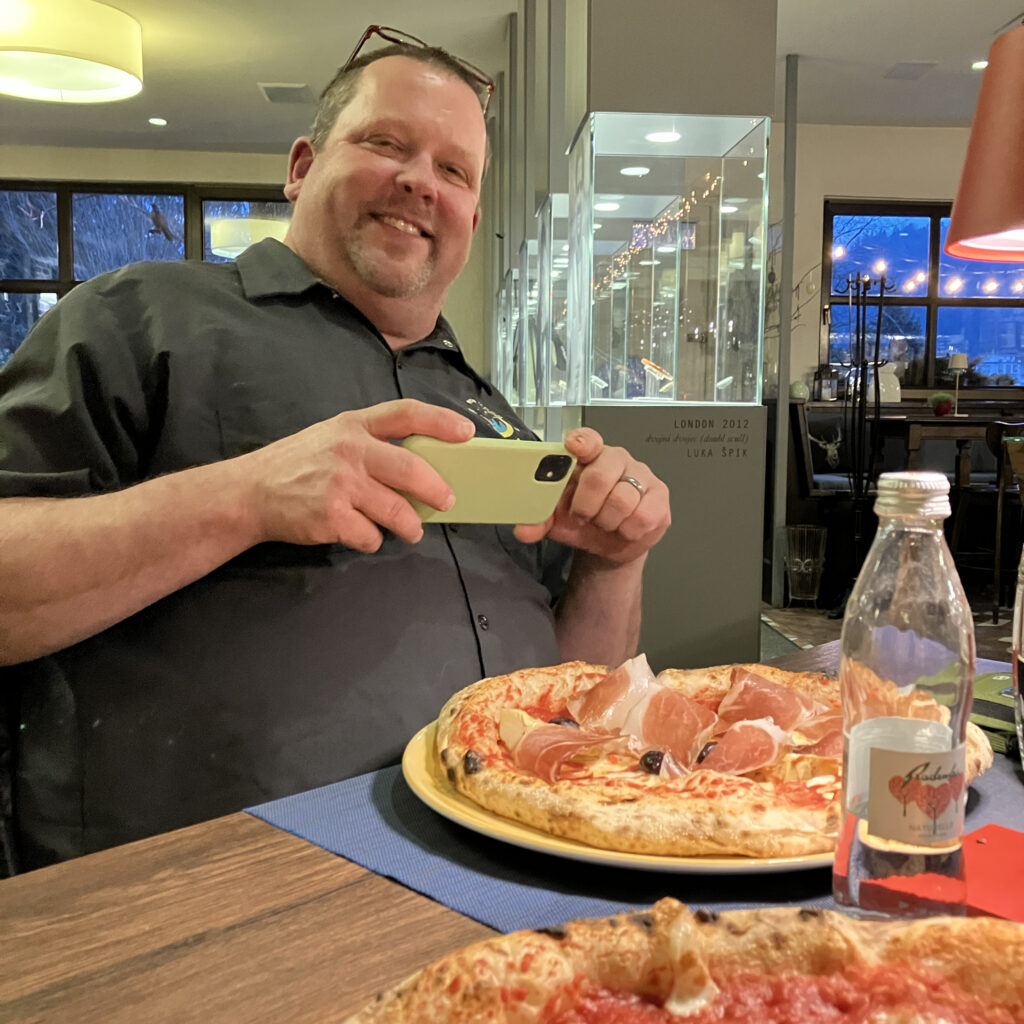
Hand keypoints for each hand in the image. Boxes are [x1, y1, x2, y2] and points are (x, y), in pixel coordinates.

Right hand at [236, 399, 473, 551]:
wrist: (251, 492)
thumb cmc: (300, 463)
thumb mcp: (333, 436)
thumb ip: (372, 443)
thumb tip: (423, 466)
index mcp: (354, 425)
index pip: (405, 414)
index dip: (440, 421)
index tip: (467, 434)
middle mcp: (350, 450)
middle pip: (412, 469)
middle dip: (437, 490)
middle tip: (447, 501)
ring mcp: (341, 484)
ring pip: (397, 511)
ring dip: (410, 526)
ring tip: (411, 530)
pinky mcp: (332, 517)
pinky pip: (371, 535)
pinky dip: (373, 540)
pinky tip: (362, 534)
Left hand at [513, 427, 669, 563]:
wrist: (609, 545)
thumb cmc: (583, 520)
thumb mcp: (556, 521)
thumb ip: (538, 521)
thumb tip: (522, 530)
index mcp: (590, 456)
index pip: (589, 439)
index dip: (582, 442)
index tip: (574, 447)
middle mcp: (618, 460)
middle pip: (601, 475)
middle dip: (586, 505)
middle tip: (582, 517)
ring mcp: (642, 476)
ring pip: (622, 500)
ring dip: (606, 522)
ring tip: (604, 524)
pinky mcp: (660, 498)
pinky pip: (642, 517)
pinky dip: (627, 530)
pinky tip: (624, 529)